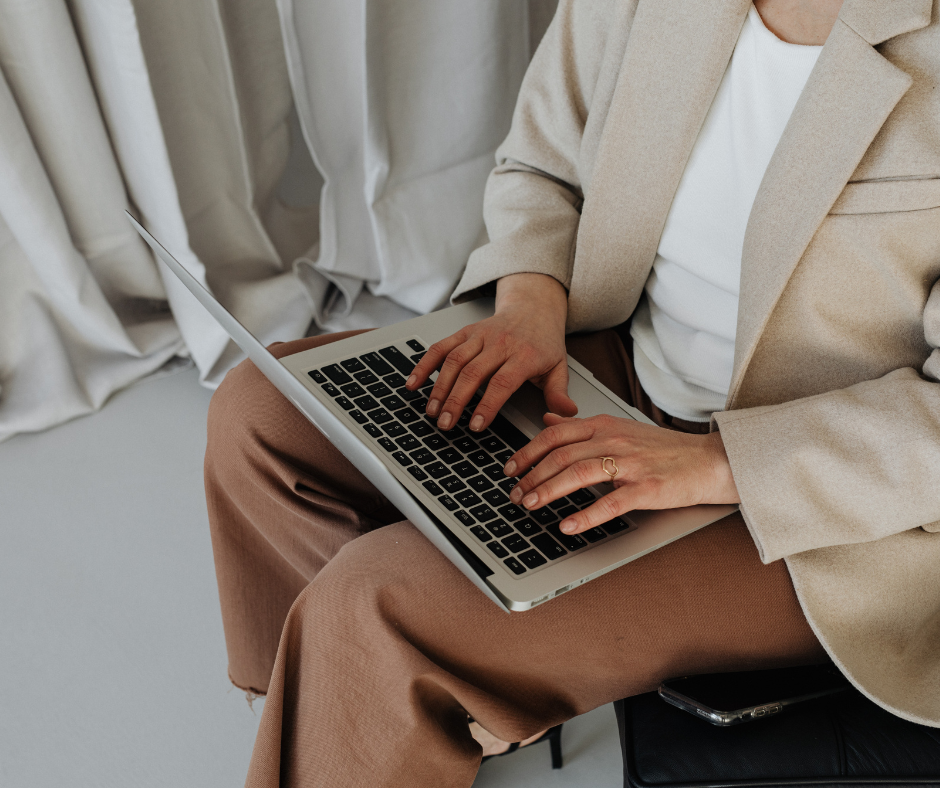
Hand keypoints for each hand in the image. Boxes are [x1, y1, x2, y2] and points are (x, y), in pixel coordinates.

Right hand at [406, 273, 577, 430]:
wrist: (533, 307)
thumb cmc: (543, 342)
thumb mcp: (558, 366)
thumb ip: (559, 393)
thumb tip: (567, 415)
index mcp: (524, 354)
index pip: (502, 382)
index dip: (487, 404)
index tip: (476, 425)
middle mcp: (499, 342)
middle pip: (473, 373)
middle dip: (456, 401)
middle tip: (446, 424)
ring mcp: (479, 335)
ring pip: (454, 361)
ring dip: (439, 388)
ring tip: (432, 412)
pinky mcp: (465, 332)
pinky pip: (441, 347)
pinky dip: (424, 364)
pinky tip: (414, 383)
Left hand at [504, 413, 739, 534]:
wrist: (709, 461)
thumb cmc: (663, 450)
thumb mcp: (618, 427)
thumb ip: (580, 426)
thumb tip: (546, 420)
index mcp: (604, 424)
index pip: (555, 435)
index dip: (527, 451)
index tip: (510, 468)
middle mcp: (614, 440)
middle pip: (561, 455)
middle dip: (531, 475)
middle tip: (514, 494)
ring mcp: (631, 463)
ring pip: (578, 473)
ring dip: (548, 491)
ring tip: (530, 505)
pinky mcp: (647, 488)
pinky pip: (610, 502)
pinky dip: (585, 515)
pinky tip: (567, 525)